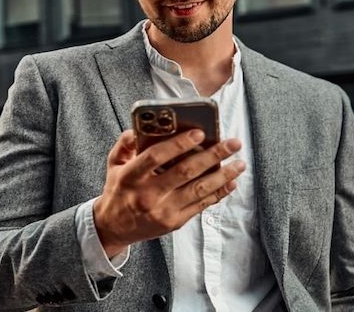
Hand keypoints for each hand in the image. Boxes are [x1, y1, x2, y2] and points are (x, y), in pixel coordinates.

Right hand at [93, 129, 244, 256]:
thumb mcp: (114, 164)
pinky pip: (201, 206)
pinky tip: (231, 182)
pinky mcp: (174, 222)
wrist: (114, 227)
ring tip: (240, 162)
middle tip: (233, 143)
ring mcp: (163, 211)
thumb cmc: (117, 190)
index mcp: (130, 176)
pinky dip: (219, 193)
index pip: (156, 157)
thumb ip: (126, 143)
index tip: (200, 133)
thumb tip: (142, 126)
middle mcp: (147, 195)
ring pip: (199, 190)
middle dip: (212, 155)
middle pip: (185, 172)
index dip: (179, 144)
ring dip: (223, 175)